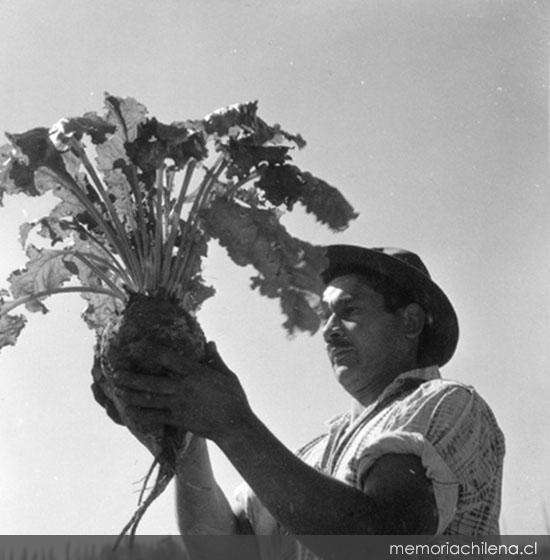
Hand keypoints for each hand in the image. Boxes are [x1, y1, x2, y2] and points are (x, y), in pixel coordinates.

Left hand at [112, 342, 253, 442]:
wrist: (235, 426)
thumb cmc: (233, 397)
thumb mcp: (227, 374)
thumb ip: (215, 358)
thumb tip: (209, 342)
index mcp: (195, 373)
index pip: (168, 358)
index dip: (152, 351)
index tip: (138, 346)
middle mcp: (183, 388)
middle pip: (151, 382)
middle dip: (131, 378)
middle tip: (116, 373)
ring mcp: (179, 405)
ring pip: (149, 399)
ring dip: (132, 395)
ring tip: (118, 390)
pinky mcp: (178, 420)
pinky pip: (156, 416)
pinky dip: (142, 414)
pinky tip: (131, 411)